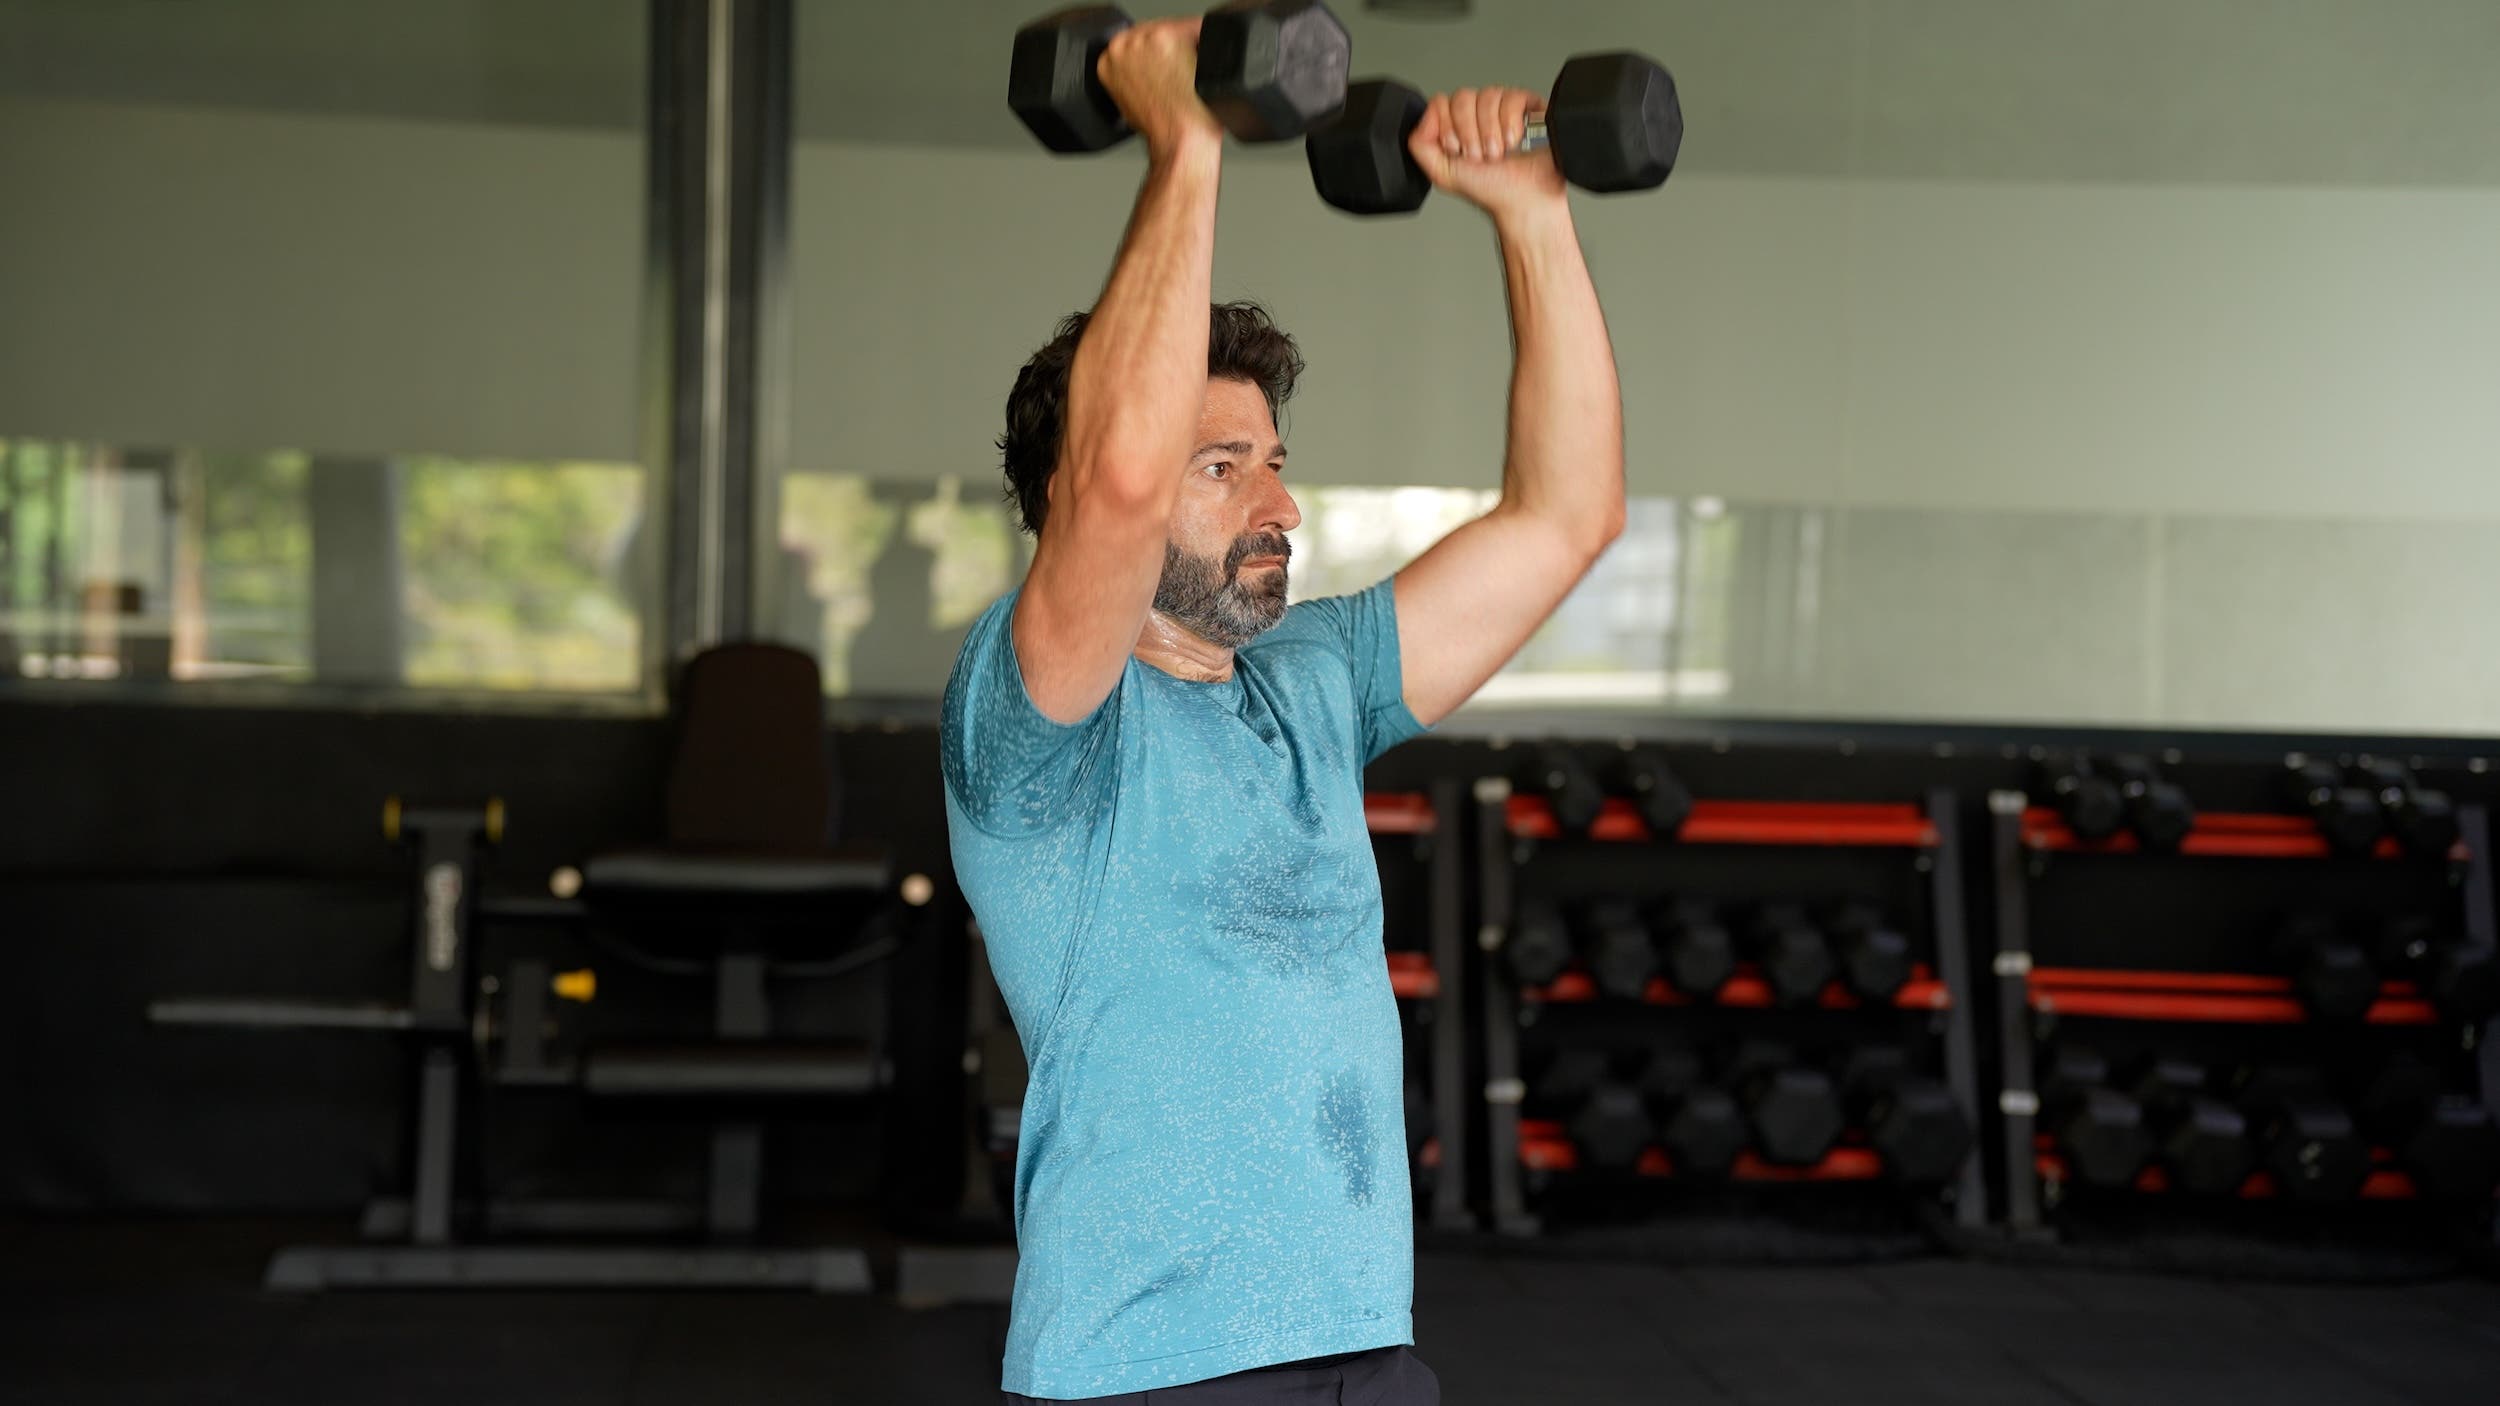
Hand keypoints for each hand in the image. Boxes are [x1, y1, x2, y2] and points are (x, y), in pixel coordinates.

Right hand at [1097, 18, 1223, 159]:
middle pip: (1155, 30)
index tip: (1168, 63)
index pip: (1137, 41)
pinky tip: (1204, 66)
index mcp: (1109, 59)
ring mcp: (1146, 38)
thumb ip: (1132, 76)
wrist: (1176, 138)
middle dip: (1172, 47)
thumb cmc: (1159, 127)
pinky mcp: (1171, 36)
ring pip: (1176, 28)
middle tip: (1183, 71)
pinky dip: (1206, 43)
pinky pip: (1198, 27)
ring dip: (1189, 45)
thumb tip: (1147, 66)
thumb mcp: (1130, 102)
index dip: (1157, 53)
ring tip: (1192, 73)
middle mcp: (1123, 44)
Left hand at [1407, 86, 1566, 219]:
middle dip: (1470, 133)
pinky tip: (1514, 140)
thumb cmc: (1492, 190)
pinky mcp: (1527, 105)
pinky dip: (1511, 123)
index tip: (1458, 151)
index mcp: (1456, 127)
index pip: (1441, 103)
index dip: (1448, 128)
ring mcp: (1502, 108)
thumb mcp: (1443, 174)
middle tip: (1479, 156)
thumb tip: (1425, 115)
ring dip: (1491, 132)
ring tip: (1497, 153)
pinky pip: (1513, 96)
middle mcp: (1478, 115)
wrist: (1526, 198)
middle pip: (1462, 97)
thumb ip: (1420, 145)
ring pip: (1487, 95)